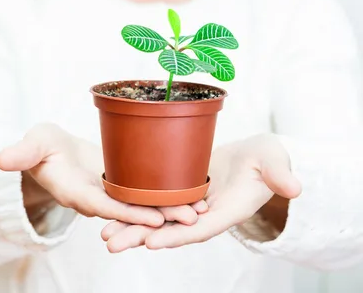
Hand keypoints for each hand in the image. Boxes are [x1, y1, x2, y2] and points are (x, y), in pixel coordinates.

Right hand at [0, 123, 206, 226]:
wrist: (53, 151)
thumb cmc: (42, 146)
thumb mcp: (34, 144)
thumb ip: (24, 152)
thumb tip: (2, 159)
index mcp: (79, 192)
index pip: (105, 206)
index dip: (128, 213)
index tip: (153, 219)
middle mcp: (100, 198)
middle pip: (132, 211)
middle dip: (161, 216)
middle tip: (193, 219)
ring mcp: (113, 192)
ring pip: (143, 202)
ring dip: (170, 207)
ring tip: (201, 208)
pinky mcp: (122, 182)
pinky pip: (145, 190)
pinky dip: (165, 192)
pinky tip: (190, 189)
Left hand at [101, 134, 301, 250]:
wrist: (255, 156)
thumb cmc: (267, 158)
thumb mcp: (274, 161)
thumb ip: (280, 174)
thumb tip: (295, 188)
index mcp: (228, 210)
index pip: (201, 228)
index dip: (177, 236)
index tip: (153, 244)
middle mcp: (206, 212)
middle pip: (172, 229)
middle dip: (141, 236)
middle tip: (111, 243)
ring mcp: (193, 203)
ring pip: (160, 218)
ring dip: (133, 225)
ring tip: (104, 233)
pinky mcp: (183, 189)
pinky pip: (159, 200)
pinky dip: (138, 205)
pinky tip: (115, 206)